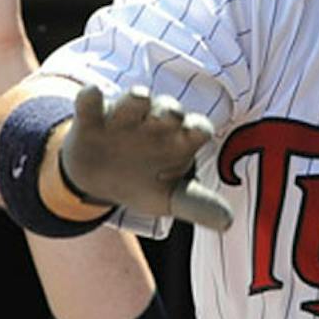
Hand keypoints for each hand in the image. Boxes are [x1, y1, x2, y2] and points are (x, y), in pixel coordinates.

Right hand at [60, 85, 233, 231]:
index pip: (197, 128)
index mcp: (179, 139)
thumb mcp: (170, 197)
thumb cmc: (144, 181)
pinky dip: (91, 97)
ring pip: (134, 100)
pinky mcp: (92, 117)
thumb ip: (197, 206)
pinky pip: (91, 101)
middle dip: (169, 110)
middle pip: (168, 109)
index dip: (198, 128)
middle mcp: (155, 122)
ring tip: (138, 99)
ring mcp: (124, 117)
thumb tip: (228, 223)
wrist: (98, 179)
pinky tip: (92, 95)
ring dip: (137, 99)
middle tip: (169, 116)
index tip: (197, 132)